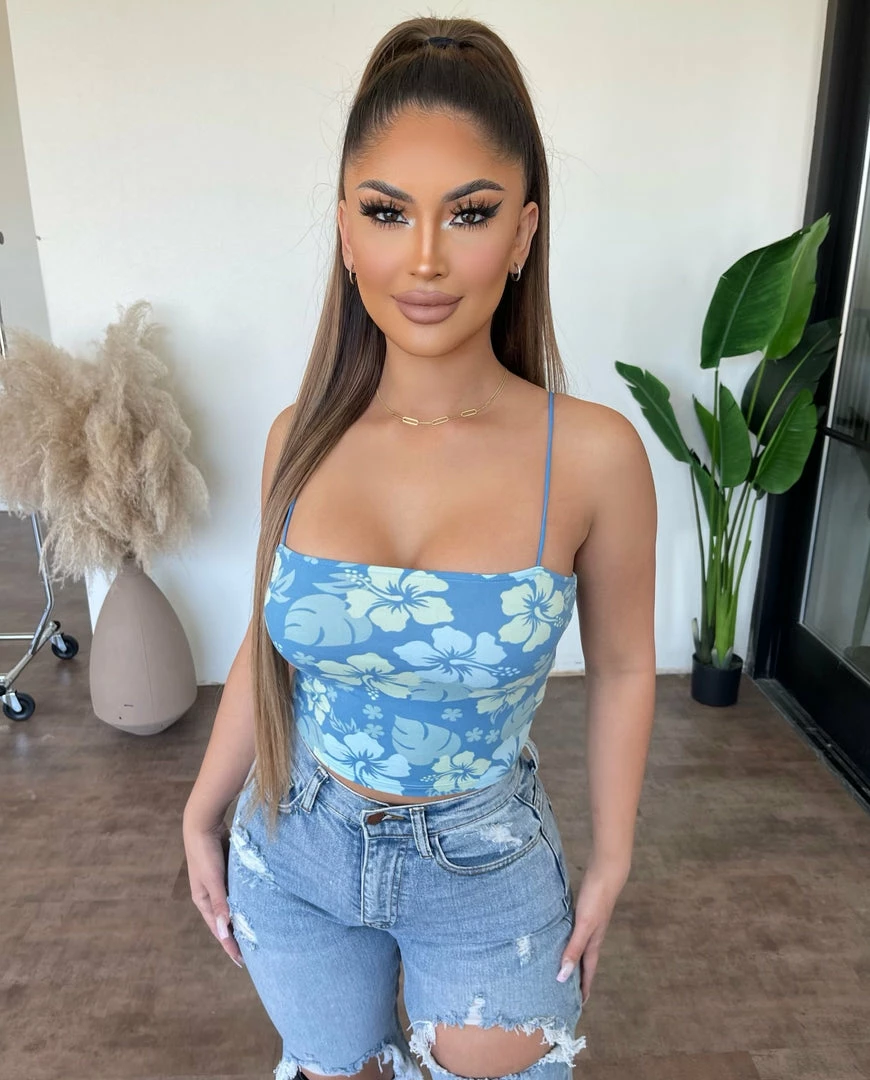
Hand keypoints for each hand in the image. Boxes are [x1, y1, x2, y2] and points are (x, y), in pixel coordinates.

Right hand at [182, 808, 244, 967]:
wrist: (203, 822)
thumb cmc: (205, 852)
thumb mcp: (213, 880)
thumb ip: (221, 904)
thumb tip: (225, 931)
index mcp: (203, 901)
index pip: (219, 930)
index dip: (230, 946)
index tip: (243, 962)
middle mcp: (210, 895)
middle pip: (226, 920)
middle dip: (237, 936)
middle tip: (254, 951)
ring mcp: (218, 883)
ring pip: (233, 905)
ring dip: (242, 917)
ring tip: (256, 931)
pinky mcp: (226, 871)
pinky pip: (236, 891)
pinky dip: (245, 900)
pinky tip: (256, 903)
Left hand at [557, 859, 629, 1005]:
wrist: (606, 871)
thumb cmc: (596, 899)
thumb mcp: (584, 926)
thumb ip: (574, 949)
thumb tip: (563, 976)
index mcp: (594, 942)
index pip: (587, 971)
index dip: (584, 987)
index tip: (580, 1004)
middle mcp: (593, 935)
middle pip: (585, 961)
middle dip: (579, 977)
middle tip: (569, 992)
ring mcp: (590, 922)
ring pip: (581, 946)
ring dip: (574, 958)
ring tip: (564, 967)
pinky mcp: (586, 910)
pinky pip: (576, 932)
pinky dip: (571, 940)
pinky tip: (563, 936)